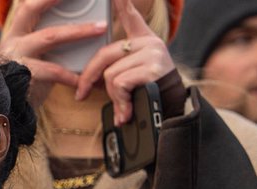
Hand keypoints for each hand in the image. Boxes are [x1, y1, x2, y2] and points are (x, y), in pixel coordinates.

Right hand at [0, 0, 108, 108]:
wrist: (9, 113)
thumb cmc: (27, 81)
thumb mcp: (35, 57)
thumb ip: (50, 40)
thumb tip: (83, 25)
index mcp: (16, 32)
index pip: (28, 4)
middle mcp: (12, 41)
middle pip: (33, 10)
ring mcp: (16, 58)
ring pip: (49, 37)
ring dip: (78, 30)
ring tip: (101, 28)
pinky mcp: (23, 78)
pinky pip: (55, 72)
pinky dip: (74, 74)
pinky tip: (89, 77)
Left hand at [75, 0, 175, 124]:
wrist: (174, 108)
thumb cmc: (150, 91)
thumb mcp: (132, 75)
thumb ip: (114, 70)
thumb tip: (87, 83)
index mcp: (143, 40)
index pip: (131, 15)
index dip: (122, 3)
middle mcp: (148, 42)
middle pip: (105, 56)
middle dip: (89, 78)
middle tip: (82, 94)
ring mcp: (151, 53)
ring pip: (111, 75)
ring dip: (112, 96)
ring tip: (122, 106)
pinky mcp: (152, 67)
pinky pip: (120, 83)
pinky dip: (120, 101)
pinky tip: (127, 110)